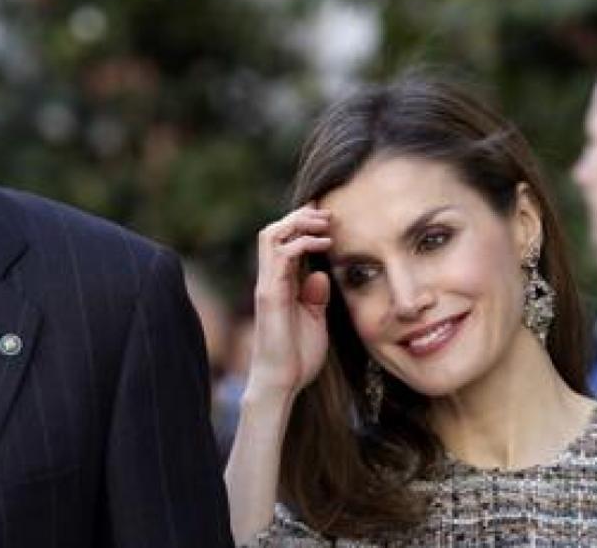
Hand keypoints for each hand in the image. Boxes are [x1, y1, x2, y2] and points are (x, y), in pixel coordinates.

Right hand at [245, 205, 332, 398]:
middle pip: (274, 231)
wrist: (282, 382)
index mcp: (281, 284)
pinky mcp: (270, 294)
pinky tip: (323, 243)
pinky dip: (302, 243)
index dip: (303, 226)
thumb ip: (316, 297)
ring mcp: (267, 285)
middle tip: (327, 214)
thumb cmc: (297, 356)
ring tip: (323, 222)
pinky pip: (281, 256)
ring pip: (271, 235)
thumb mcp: (315, 320)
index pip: (285, 242)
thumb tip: (322, 274)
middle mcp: (270, 279)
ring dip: (298, 223)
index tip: (329, 220)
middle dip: (299, 217)